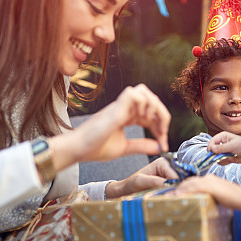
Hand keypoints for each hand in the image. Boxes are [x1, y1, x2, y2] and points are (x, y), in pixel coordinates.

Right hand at [55, 85, 170, 169]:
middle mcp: (124, 108)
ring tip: (151, 124)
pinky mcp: (115, 108)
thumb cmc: (95, 148)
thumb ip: (141, 146)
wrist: (78, 149)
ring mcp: (119, 106)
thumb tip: (159, 146)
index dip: (161, 126)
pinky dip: (143, 104)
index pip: (151, 113)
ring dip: (154, 106)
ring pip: (144, 91)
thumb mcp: (124, 148)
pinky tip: (142, 119)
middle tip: (162, 134)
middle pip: (151, 99)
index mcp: (127, 116)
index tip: (162, 143)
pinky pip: (134, 94)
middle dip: (162, 115)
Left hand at [105, 158, 178, 198]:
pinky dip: (174, 197)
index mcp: (163, 162)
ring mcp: (171, 177)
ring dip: (175, 195)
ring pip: (180, 187)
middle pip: (181, 181)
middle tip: (169, 200)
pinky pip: (177, 191)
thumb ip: (155, 181)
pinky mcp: (171, 185)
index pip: (176, 176)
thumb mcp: (140, 181)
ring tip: (169, 201)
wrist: (126, 191)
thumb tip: (170, 186)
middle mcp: (169, 168)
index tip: (171, 197)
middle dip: (176, 191)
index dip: (175, 187)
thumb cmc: (131, 184)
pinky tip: (170, 201)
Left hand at [172, 175, 238, 208]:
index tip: (176, 192)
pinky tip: (178, 196)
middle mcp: (207, 179)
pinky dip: (184, 192)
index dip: (183, 187)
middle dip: (178, 188)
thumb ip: (210, 196)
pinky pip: (192, 189)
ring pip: (188, 184)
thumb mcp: (219, 196)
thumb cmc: (233, 198)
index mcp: (209, 179)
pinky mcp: (208, 187)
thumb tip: (202, 202)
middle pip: (188, 182)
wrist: (240, 197)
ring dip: (178, 191)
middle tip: (168, 195)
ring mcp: (207, 182)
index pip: (193, 181)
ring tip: (169, 197)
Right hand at [208, 132, 240, 165]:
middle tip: (222, 156)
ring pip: (215, 157)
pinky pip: (220, 161)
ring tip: (230, 156)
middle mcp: (221, 143)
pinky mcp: (224, 157)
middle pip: (212, 150)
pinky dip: (224, 162)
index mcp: (222, 136)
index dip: (210, 147)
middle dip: (216, 154)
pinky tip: (231, 159)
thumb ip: (221, 148)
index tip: (212, 153)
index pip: (212, 141)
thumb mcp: (232, 146)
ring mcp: (222, 150)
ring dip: (221, 158)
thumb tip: (211, 148)